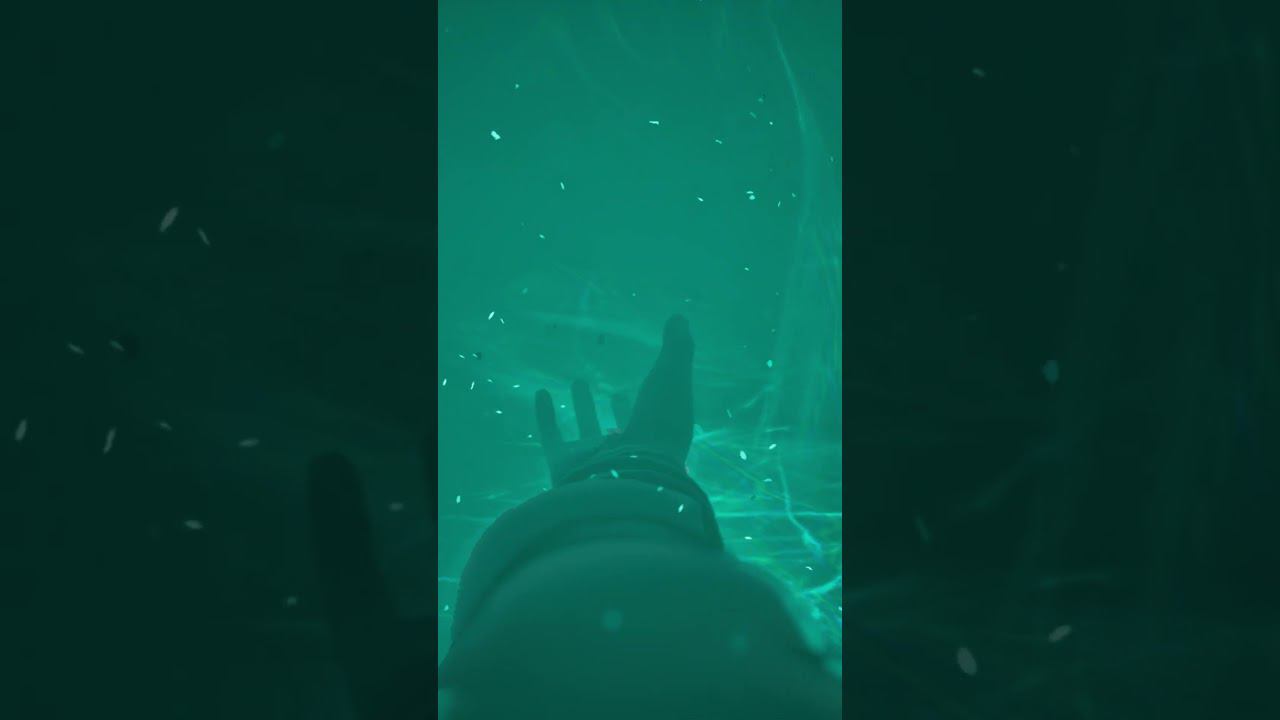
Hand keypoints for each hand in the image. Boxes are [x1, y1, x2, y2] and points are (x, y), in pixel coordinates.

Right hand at [534, 314, 694, 483]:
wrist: (625, 475)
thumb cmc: (657, 426)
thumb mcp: (672, 378)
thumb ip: (678, 349)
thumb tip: (680, 318)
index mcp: (658, 434)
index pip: (656, 411)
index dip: (655, 393)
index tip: (653, 375)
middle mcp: (628, 448)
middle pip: (624, 424)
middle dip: (621, 406)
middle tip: (616, 389)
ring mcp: (596, 458)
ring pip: (588, 429)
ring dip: (585, 406)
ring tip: (579, 381)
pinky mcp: (565, 465)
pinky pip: (552, 436)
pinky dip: (545, 415)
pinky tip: (541, 393)